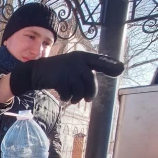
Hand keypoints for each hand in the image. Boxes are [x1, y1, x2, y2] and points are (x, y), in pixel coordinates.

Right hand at [9, 51, 124, 103]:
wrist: (37, 72)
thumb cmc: (57, 71)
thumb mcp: (72, 67)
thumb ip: (85, 73)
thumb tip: (95, 87)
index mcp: (82, 57)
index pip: (99, 61)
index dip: (110, 65)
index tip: (121, 70)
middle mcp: (77, 61)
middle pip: (90, 80)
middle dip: (90, 92)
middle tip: (88, 99)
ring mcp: (68, 70)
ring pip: (80, 89)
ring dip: (77, 97)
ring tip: (73, 99)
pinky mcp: (60, 79)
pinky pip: (69, 94)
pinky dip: (67, 98)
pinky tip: (63, 96)